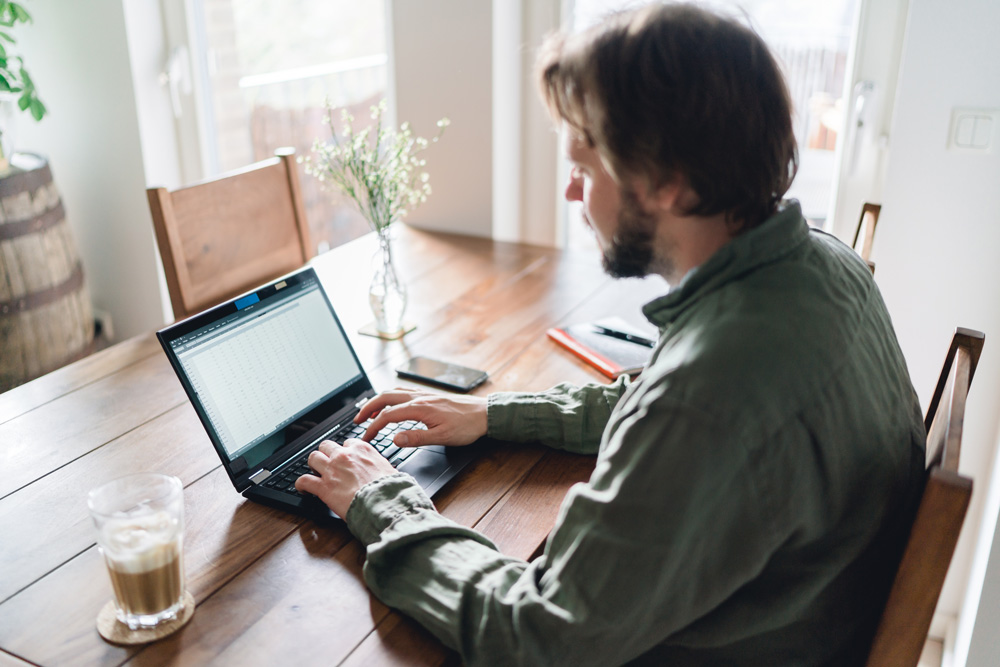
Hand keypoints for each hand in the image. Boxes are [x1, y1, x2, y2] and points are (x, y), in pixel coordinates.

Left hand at [294, 439, 396, 516]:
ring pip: (312, 458)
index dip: (345, 452)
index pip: (347, 443)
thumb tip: (385, 471)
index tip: (345, 459)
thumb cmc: (391, 489)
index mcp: (362, 449)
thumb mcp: (390, 470)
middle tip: (328, 465)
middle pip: (326, 446)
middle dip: (326, 454)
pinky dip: (301, 484)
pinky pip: (303, 480)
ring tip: (315, 473)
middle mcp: (344, 456)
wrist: (385, 503)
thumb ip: (380, 466)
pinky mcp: (323, 487)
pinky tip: (303, 489)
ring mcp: (332, 470)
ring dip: (313, 466)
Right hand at [355, 388, 487, 446]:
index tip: (366, 438)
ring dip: (378, 401)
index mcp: (420, 408)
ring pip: (393, 392)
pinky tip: (392, 403)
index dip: (373, 428)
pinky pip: (404, 391)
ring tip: (369, 413)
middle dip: (367, 408)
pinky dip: (391, 396)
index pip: (388, 416)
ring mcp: (424, 394)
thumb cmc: (467, 426)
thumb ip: (416, 438)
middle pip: (385, 397)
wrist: (484, 414)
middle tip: (356, 421)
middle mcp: (419, 397)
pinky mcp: (429, 395)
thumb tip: (394, 439)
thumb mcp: (441, 437)